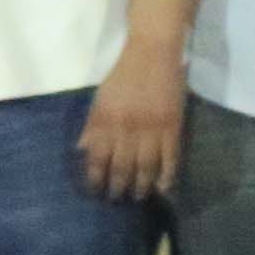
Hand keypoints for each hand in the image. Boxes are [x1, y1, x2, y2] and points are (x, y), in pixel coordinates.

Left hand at [78, 42, 185, 201]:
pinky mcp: (172, 126)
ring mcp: (151, 130)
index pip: (97, 159)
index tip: (95, 192)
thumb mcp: (100, 99)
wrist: (152, 54)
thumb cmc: (123, 76)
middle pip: (121, 167)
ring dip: (141, 185)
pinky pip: (170, 157)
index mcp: (105, 122)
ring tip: (138, 197)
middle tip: (117, 199)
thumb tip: (82, 150)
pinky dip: (167, 175)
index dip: (95, 178)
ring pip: (145, 167)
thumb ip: (92, 125)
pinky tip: (163, 188)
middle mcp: (126, 129)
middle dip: (117, 187)